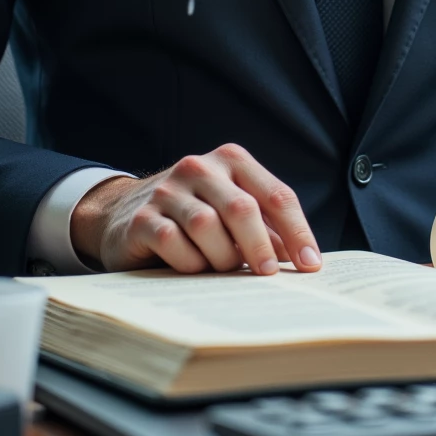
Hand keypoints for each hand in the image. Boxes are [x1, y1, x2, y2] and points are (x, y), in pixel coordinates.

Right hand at [70, 144, 322, 275]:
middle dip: (260, 247)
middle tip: (268, 275)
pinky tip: (192, 266)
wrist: (124, 213)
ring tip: (222, 267)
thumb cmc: (195, 216)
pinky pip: (172, 242)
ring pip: (207, 226)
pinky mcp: (142, 217)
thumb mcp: (233, 213)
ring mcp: (168, 190)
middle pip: (242, 209)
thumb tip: (303, 259)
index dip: (298, 232)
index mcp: (232, 160)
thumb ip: (266, 228)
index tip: (310, 266)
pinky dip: (189, 262)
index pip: (276, 195)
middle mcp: (200, 167)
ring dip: (221, 257)